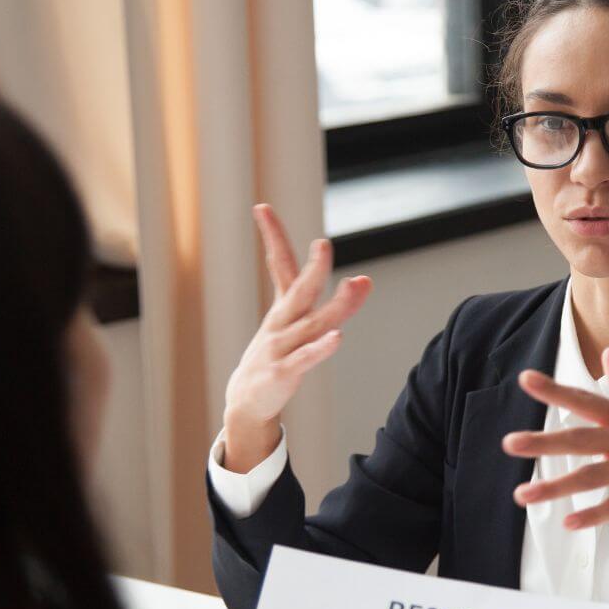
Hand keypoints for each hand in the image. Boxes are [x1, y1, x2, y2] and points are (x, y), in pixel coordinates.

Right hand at [222, 204, 371, 471]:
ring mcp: (280, 348)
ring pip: (311, 323)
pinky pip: (305, 358)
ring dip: (336, 305)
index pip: (278, 265)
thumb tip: (362, 279)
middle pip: (300, 291)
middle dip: (314, 268)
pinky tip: (338, 338)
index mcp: (282, 309)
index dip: (272, 237)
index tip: (261, 207)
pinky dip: (321, 348)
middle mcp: (281, 323)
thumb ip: (324, 302)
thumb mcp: (293, 324)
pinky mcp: (283, 373)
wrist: (246, 401)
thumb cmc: (274, 357)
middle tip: (323, 244)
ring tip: (356, 285)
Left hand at [501, 347, 608, 551]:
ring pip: (593, 476)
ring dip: (556, 486)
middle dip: (543, 441)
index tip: (525, 380)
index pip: (586, 399)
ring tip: (522, 495)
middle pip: (581, 438)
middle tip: (508, 443)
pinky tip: (569, 522)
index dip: (554, 390)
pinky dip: (595, 514)